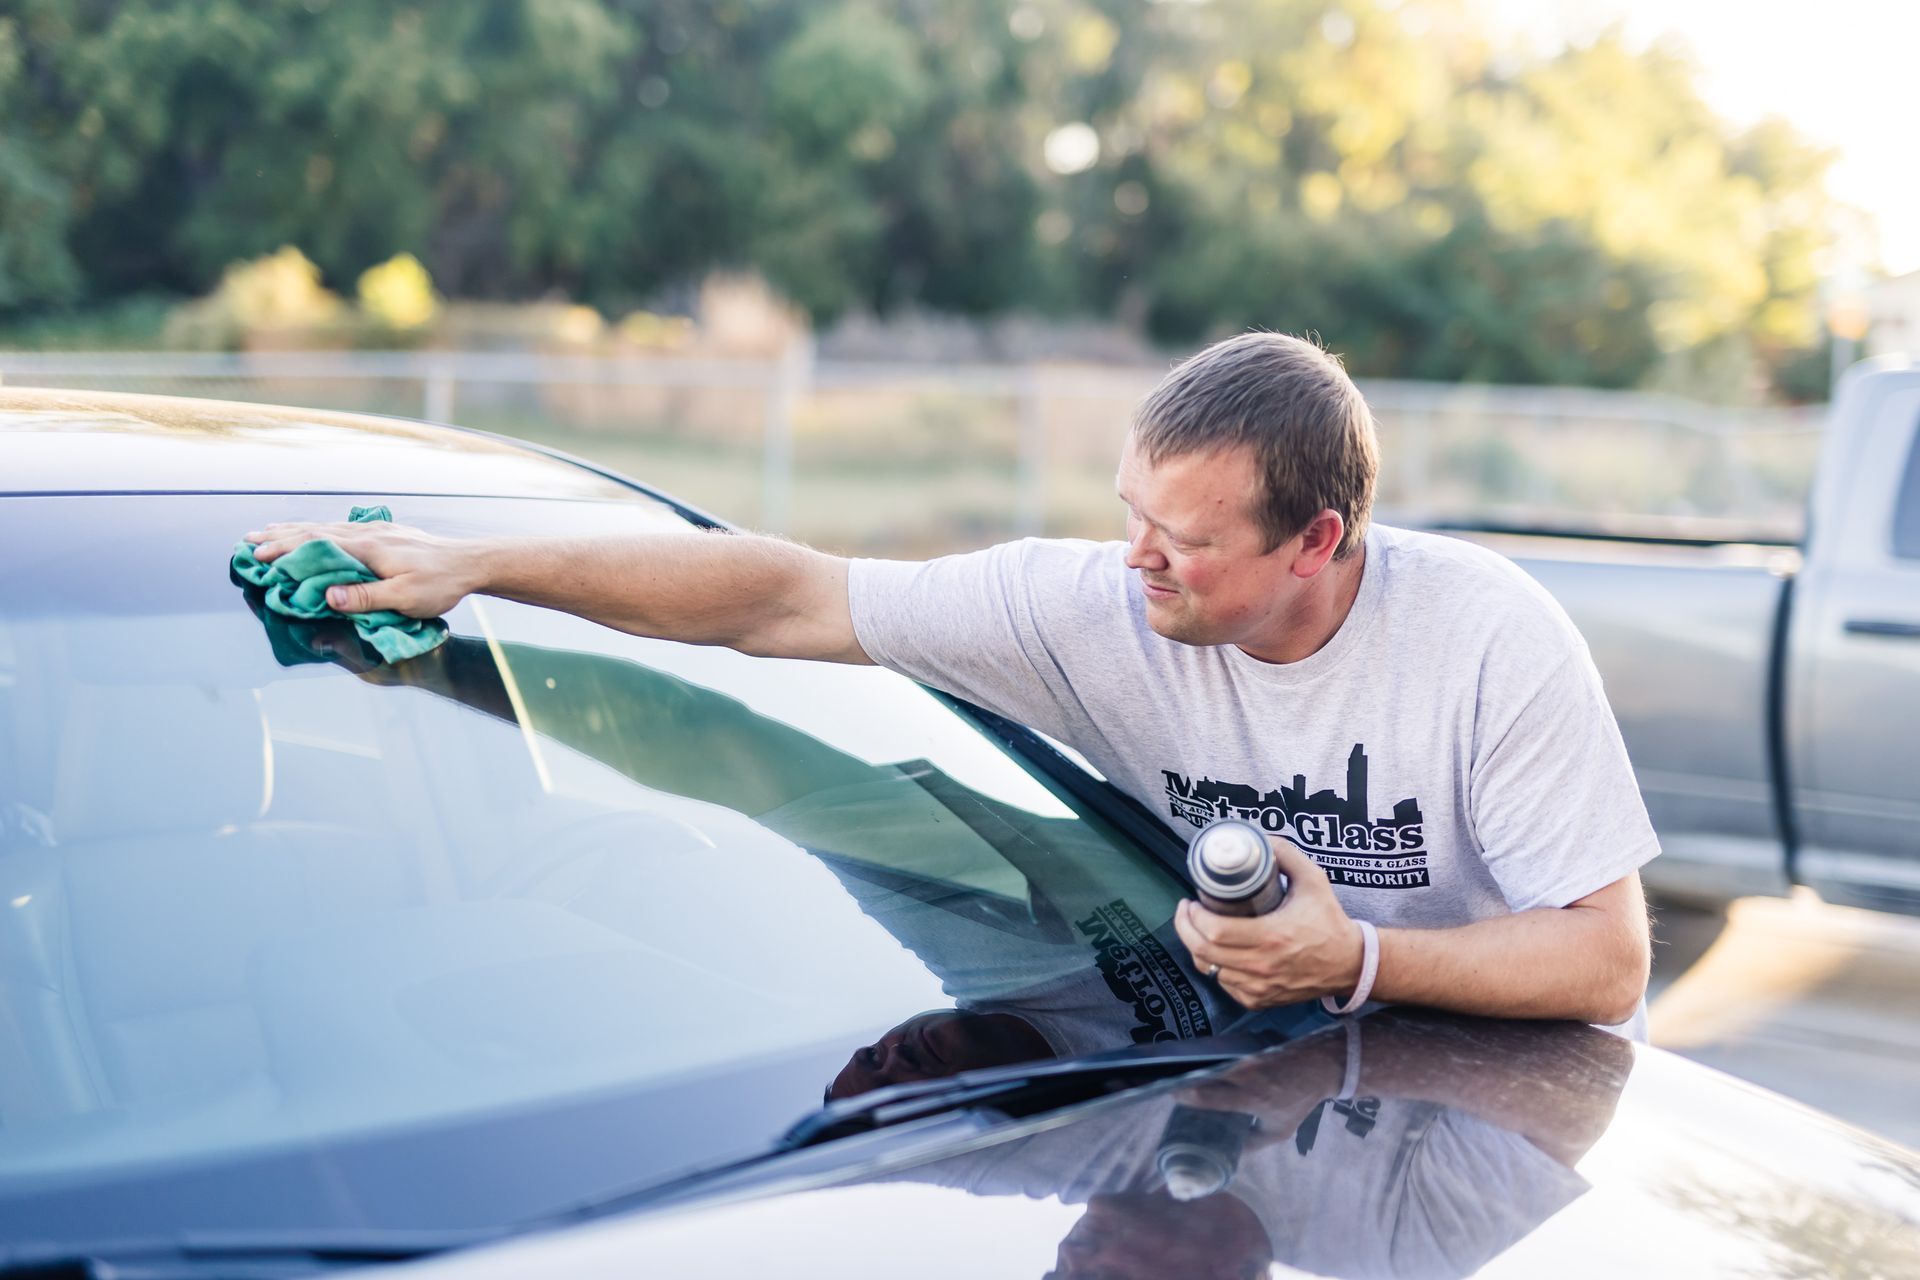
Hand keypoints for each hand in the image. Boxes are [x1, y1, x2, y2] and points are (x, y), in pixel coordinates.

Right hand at [243, 520, 483, 618]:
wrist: (469, 562)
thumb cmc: (440, 584)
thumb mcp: (406, 598)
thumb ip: (366, 597)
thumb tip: (327, 596)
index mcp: (368, 549)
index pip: (317, 545)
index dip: (285, 550)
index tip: (258, 554)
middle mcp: (367, 535)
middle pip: (315, 532)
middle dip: (280, 536)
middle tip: (249, 540)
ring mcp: (376, 531)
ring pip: (326, 527)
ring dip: (295, 530)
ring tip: (268, 531)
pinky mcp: (384, 534)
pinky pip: (340, 529)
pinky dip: (318, 529)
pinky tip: (311, 531)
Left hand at [1173, 837, 1364, 1009]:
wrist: (1349, 963)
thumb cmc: (1329, 921)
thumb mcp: (1313, 880)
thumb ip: (1286, 854)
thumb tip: (1260, 839)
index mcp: (1272, 937)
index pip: (1214, 931)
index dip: (1193, 917)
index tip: (1191, 901)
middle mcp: (1262, 966)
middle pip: (1203, 953)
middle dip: (1185, 929)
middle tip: (1186, 911)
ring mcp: (1260, 987)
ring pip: (1209, 970)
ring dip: (1198, 948)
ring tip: (1198, 928)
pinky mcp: (1260, 1000)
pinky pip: (1224, 985)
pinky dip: (1215, 968)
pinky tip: (1218, 952)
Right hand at [1174, 1025, 1347, 1142]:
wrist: (1320, 1067)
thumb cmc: (1299, 1101)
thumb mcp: (1280, 1129)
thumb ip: (1255, 1141)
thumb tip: (1234, 1151)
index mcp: (1249, 1098)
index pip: (1210, 1096)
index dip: (1188, 1095)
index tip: (1172, 1095)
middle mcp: (1243, 1075)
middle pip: (1205, 1075)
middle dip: (1185, 1078)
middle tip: (1167, 1082)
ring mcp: (1246, 1058)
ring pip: (1213, 1062)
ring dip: (1196, 1067)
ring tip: (1179, 1072)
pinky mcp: (1248, 1046)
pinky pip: (1224, 1053)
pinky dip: (1211, 1059)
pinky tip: (1201, 1063)